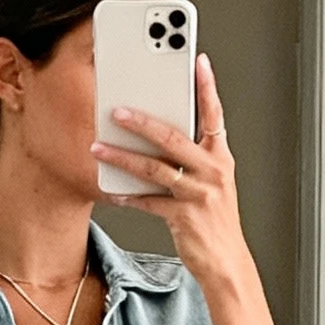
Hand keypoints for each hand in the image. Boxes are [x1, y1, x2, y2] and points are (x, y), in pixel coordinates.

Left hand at [91, 53, 250, 293]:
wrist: (226, 262)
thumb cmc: (215, 220)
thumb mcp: (213, 183)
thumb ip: (193, 157)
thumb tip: (157, 134)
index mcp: (220, 158)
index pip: (214, 115)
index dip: (206, 87)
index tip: (197, 61)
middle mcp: (212, 172)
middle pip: (174, 138)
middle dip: (142, 121)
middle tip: (117, 109)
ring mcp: (199, 194)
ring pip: (155, 168)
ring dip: (122, 156)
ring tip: (99, 147)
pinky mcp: (184, 217)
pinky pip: (148, 201)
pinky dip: (128, 196)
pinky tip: (111, 189)